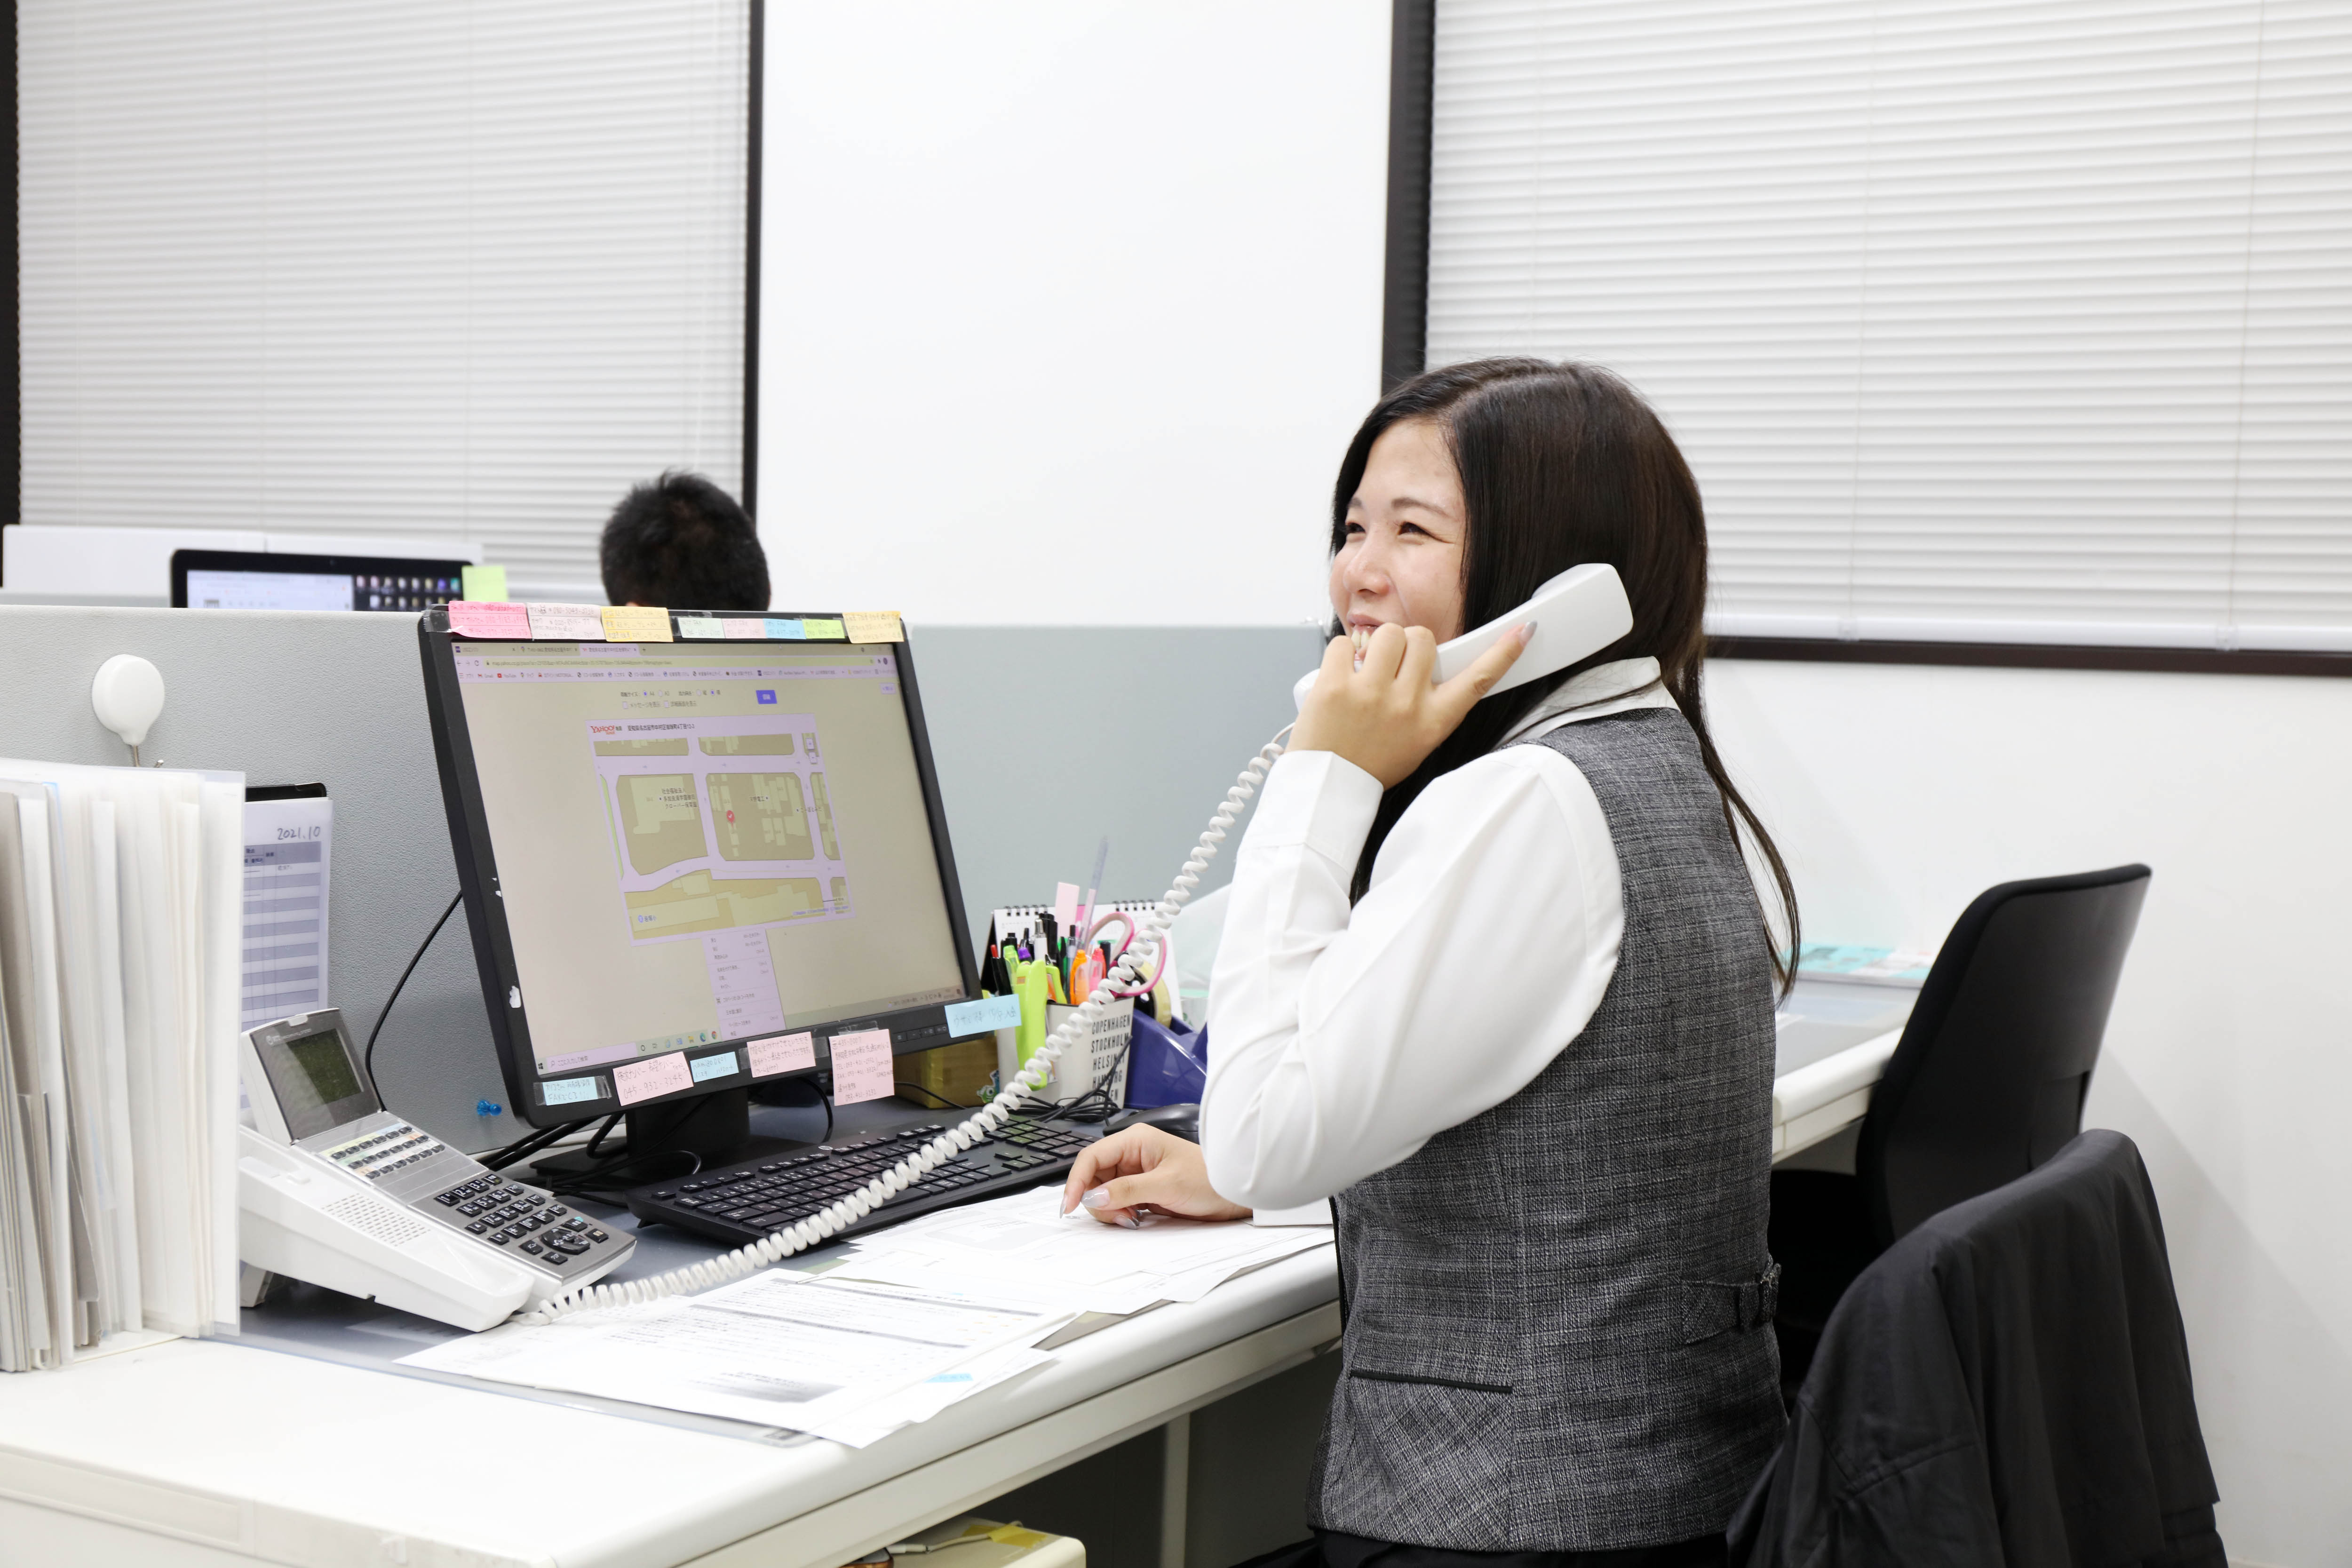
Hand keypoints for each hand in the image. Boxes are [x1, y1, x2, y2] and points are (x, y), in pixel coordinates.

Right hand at [1059, 1125, 1250, 1226]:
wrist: (1233, 1195)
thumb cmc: (1209, 1180)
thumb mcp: (1166, 1185)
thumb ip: (1127, 1190)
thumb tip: (1093, 1197)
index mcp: (1136, 1140)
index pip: (1092, 1157)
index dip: (1077, 1181)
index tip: (1070, 1205)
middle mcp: (1132, 1154)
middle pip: (1093, 1177)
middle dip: (1097, 1200)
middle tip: (1118, 1217)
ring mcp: (1136, 1173)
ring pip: (1102, 1193)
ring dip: (1110, 1210)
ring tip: (1132, 1218)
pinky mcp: (1141, 1190)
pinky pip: (1116, 1202)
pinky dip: (1119, 1214)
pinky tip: (1136, 1218)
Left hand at [1289, 622, 1531, 787]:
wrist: (1328, 786)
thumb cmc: (1372, 763)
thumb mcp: (1417, 740)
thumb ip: (1429, 703)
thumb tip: (1429, 662)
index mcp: (1432, 722)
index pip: (1476, 681)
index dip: (1502, 653)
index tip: (1521, 631)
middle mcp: (1406, 705)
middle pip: (1423, 638)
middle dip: (1408, 644)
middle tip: (1391, 667)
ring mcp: (1370, 694)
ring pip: (1388, 633)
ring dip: (1376, 645)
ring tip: (1365, 672)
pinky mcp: (1335, 686)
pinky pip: (1345, 643)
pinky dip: (1342, 654)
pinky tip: (1341, 677)